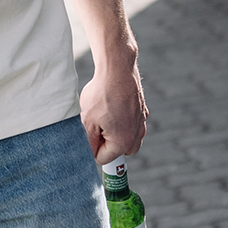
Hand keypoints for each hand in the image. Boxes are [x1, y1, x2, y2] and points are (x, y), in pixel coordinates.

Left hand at [80, 49, 147, 163]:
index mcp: (123, 142)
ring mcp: (141, 122)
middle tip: (94, 124)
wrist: (117, 69)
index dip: (91, 148)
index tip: (86, 134)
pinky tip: (112, 106)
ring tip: (102, 115)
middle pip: (118, 151)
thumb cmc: (101, 94)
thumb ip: (89, 142)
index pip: (104, 158)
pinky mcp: (141, 111)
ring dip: (113, 132)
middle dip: (104, 142)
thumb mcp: (87, 120)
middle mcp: (136, 135)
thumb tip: (90, 154)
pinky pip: (131, 123)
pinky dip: (121, 120)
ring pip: (126, 138)